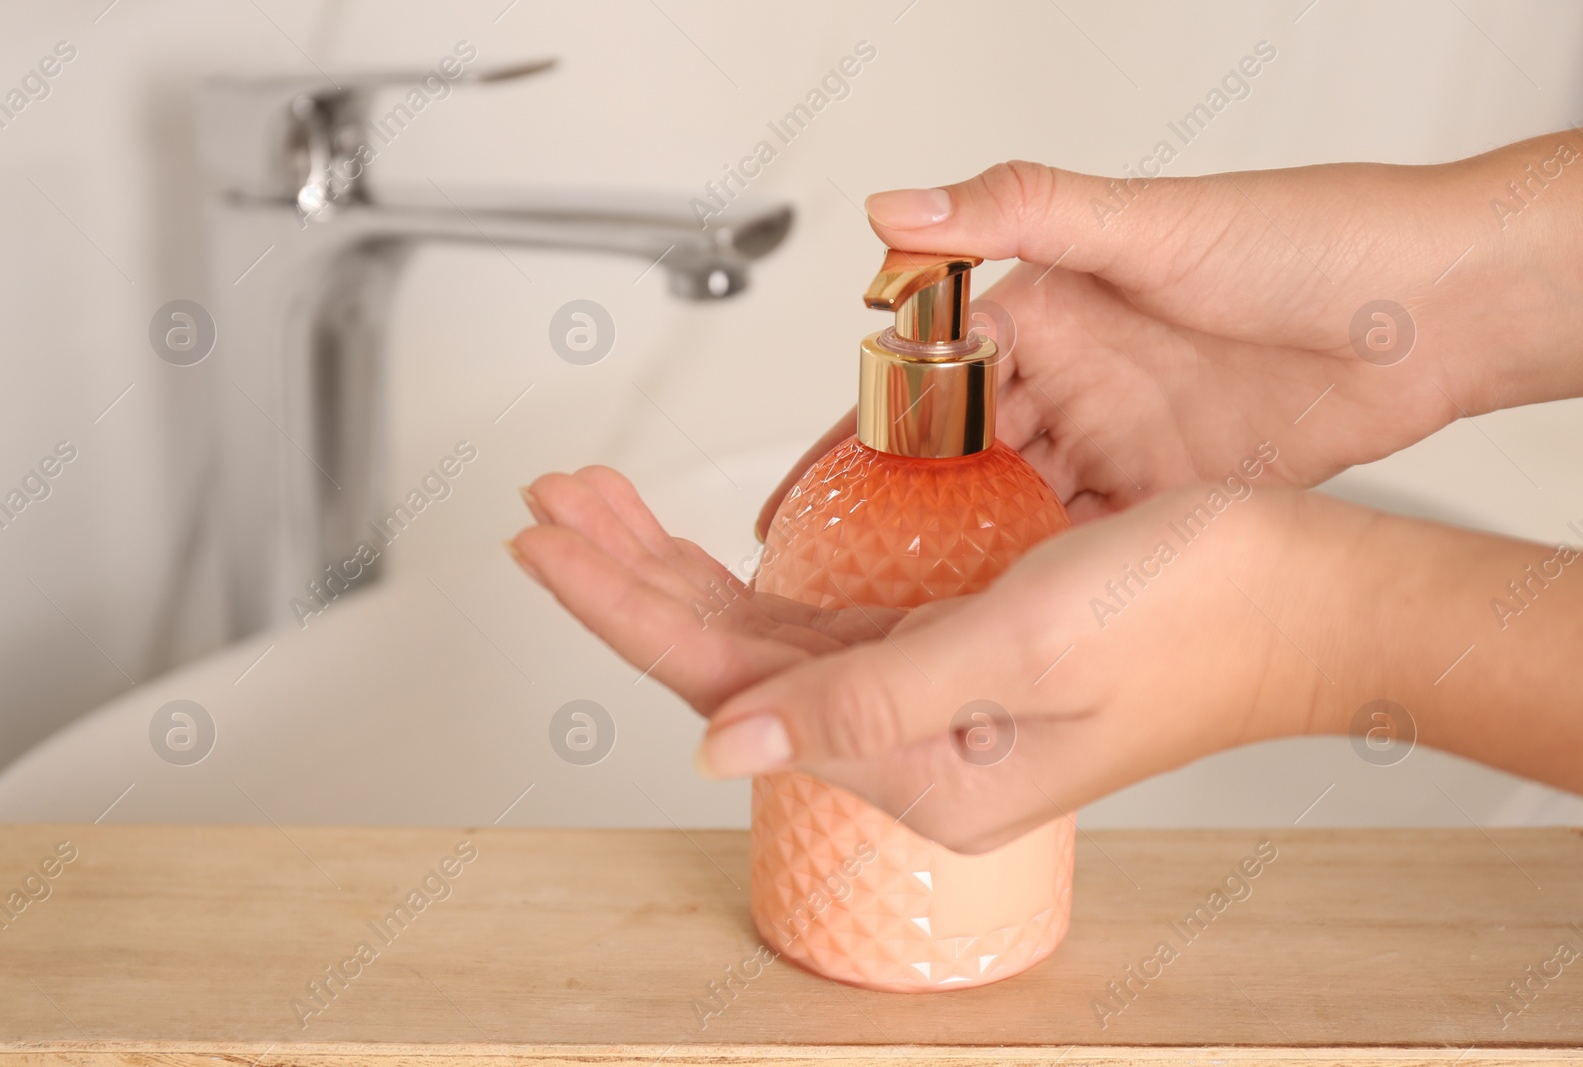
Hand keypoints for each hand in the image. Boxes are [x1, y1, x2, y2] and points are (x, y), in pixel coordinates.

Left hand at [513, 465, 1352, 852]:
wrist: (1307, 597)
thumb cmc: (1198, 616)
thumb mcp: (1019, 652)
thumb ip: (864, 701)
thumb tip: (720, 741)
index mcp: (916, 767)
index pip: (726, 682)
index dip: (625, 605)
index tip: (550, 540)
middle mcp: (909, 746)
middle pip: (728, 657)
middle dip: (632, 574)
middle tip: (554, 502)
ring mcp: (927, 702)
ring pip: (764, 634)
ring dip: (679, 570)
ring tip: (604, 508)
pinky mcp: (953, 655)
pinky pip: (821, 618)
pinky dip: (755, 575)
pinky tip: (709, 552)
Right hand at [759, 134, 1582, 535]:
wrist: (1431, 313)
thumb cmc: (1305, 241)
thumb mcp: (1148, 224)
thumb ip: (1018, 210)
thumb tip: (895, 209)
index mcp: (1045, 308)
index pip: (928, 377)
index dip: (865, 436)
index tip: (811, 493)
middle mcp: (1072, 376)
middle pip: (959, 458)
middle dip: (904, 516)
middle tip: (847, 578)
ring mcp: (1117, 438)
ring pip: (1014, 509)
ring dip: (969, 555)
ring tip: (910, 611)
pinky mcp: (1165, 490)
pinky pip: (1085, 543)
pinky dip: (1046, 576)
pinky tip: (1010, 613)